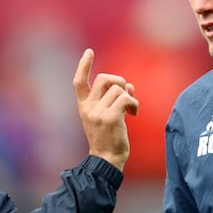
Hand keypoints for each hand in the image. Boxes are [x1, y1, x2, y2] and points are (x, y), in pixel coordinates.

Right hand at [73, 48, 138, 170]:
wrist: (106, 161)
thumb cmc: (108, 139)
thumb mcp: (105, 117)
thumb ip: (112, 100)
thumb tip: (129, 86)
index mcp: (83, 107)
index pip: (79, 82)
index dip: (83, 65)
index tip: (89, 52)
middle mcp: (88, 108)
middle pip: (104, 79)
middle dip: (119, 81)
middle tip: (125, 94)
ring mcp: (98, 113)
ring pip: (118, 89)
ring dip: (129, 96)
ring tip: (131, 110)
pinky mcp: (110, 118)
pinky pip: (126, 98)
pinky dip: (134, 104)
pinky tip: (134, 114)